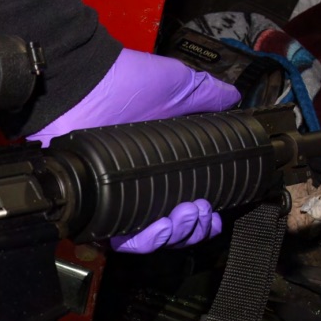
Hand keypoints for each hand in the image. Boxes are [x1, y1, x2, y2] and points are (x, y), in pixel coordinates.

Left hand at [32, 47, 235, 253]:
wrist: (85, 85)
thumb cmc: (124, 81)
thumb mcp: (177, 85)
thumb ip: (207, 95)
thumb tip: (235, 99)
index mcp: (158, 164)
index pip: (183, 205)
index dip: (202, 218)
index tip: (215, 215)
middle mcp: (138, 184)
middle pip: (171, 230)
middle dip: (193, 229)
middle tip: (201, 210)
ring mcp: (116, 197)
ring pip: (148, 239)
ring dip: (174, 235)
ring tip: (185, 215)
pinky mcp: (96, 206)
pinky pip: (119, 238)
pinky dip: (143, 240)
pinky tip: (160, 225)